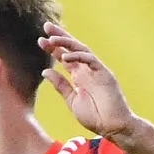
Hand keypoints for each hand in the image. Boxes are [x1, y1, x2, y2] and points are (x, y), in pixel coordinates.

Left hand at [39, 22, 138, 141]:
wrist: (112, 128)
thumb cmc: (95, 117)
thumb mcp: (71, 100)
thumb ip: (61, 85)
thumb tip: (45, 71)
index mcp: (78, 76)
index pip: (64, 57)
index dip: (53, 48)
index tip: (40, 40)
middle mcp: (87, 70)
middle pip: (72, 48)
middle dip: (60, 36)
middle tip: (46, 26)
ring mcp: (96, 71)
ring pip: (82, 49)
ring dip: (67, 42)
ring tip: (52, 39)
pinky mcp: (105, 74)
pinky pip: (91, 60)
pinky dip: (79, 56)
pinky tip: (66, 57)